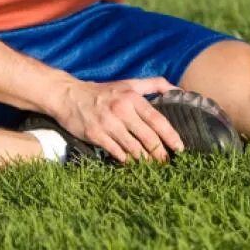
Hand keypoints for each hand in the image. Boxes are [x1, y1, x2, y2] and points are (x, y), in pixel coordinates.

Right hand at [51, 77, 184, 162]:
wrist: (69, 95)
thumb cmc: (103, 91)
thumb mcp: (129, 83)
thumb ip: (155, 84)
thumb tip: (179, 90)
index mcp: (132, 98)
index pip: (157, 120)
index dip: (170, 136)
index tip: (180, 147)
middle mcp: (122, 110)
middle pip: (148, 137)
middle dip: (160, 153)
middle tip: (167, 162)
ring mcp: (108, 124)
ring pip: (134, 148)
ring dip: (145, 160)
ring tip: (153, 166)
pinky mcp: (96, 135)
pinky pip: (116, 152)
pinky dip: (126, 160)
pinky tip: (132, 163)